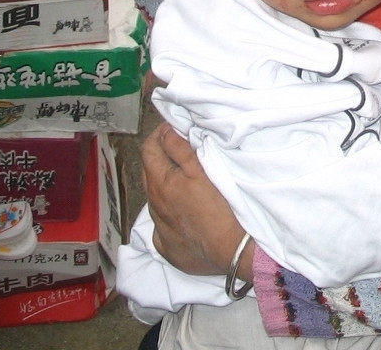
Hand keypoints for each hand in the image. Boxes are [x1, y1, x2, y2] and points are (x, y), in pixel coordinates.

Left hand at [141, 124, 251, 276]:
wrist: (233, 251)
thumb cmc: (221, 207)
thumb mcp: (202, 170)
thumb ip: (180, 149)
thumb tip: (166, 132)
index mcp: (160, 183)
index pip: (148, 149)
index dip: (159, 135)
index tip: (174, 129)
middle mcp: (154, 206)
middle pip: (149, 173)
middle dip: (162, 158)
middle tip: (183, 152)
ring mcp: (159, 229)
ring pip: (157, 199)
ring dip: (167, 186)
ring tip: (190, 183)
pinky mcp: (167, 247)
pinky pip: (164, 225)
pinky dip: (172, 214)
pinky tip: (189, 214)